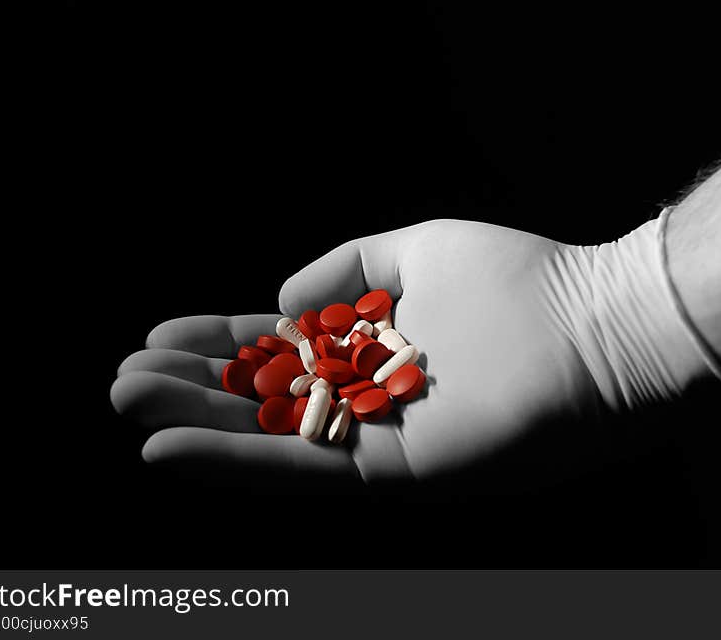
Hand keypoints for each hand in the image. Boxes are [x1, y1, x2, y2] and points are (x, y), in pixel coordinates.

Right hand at [111, 219, 661, 490]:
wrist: (598, 331)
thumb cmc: (518, 279)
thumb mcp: (415, 247)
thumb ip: (345, 266)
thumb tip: (282, 302)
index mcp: (371, 343)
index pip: (279, 348)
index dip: (218, 343)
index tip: (158, 336)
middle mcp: (367, 396)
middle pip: (263, 397)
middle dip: (192, 388)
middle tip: (121, 379)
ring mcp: (378, 437)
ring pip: (268, 438)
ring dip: (193, 425)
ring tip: (125, 404)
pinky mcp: (393, 473)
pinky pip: (300, 470)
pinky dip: (233, 462)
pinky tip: (168, 448)